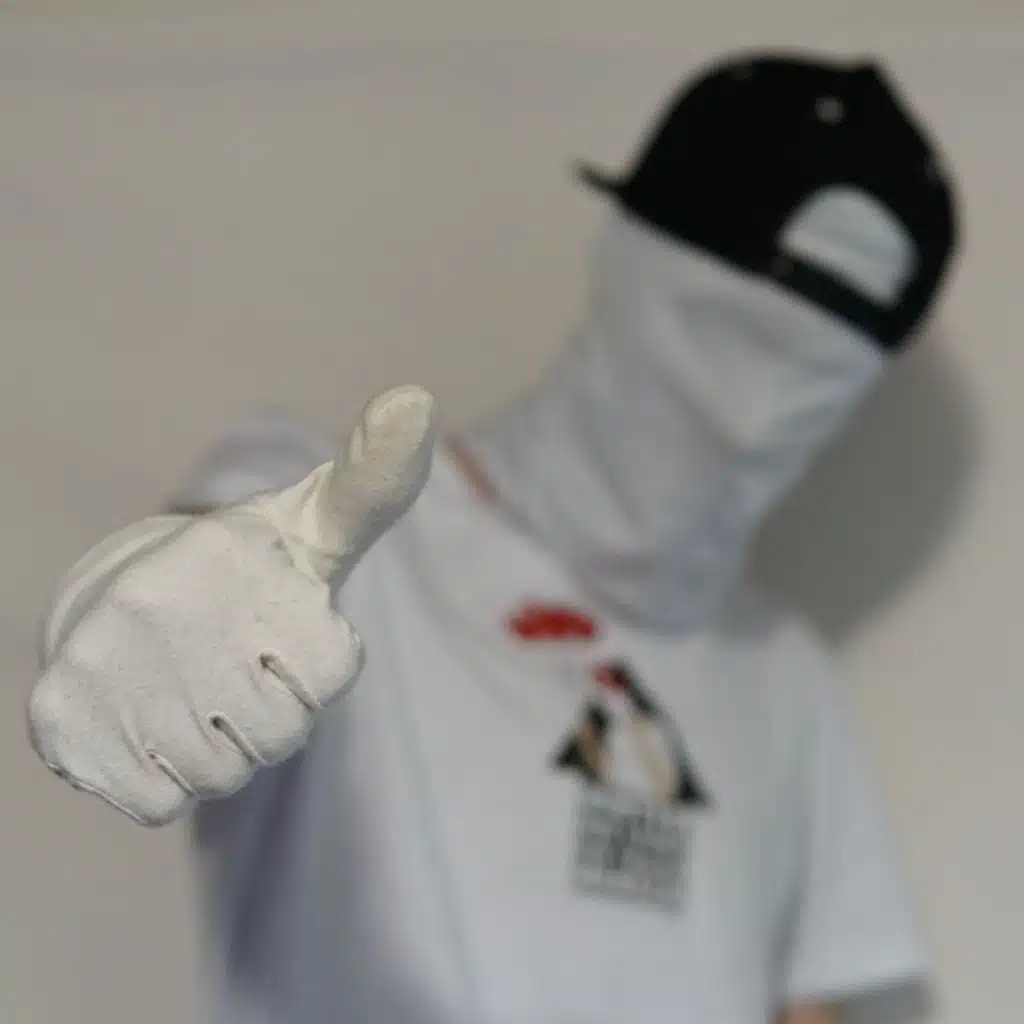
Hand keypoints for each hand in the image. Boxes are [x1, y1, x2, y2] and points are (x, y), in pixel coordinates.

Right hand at [28, 385, 435, 825]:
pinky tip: (154, 724)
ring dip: (224, 748)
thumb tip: (418, 397)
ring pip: (224, 774)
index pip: (332, 671)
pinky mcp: (64, 722)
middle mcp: (161, 604)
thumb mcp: (317, 524)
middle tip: (237, 664)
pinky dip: (170, 780)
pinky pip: (165, 802)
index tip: (282, 623)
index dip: (319, 665)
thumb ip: (374, 483)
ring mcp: (105, 663)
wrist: (119, 595)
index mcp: (232, 555)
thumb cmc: (249, 568)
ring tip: (196, 689)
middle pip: (281, 734)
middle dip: (273, 714)